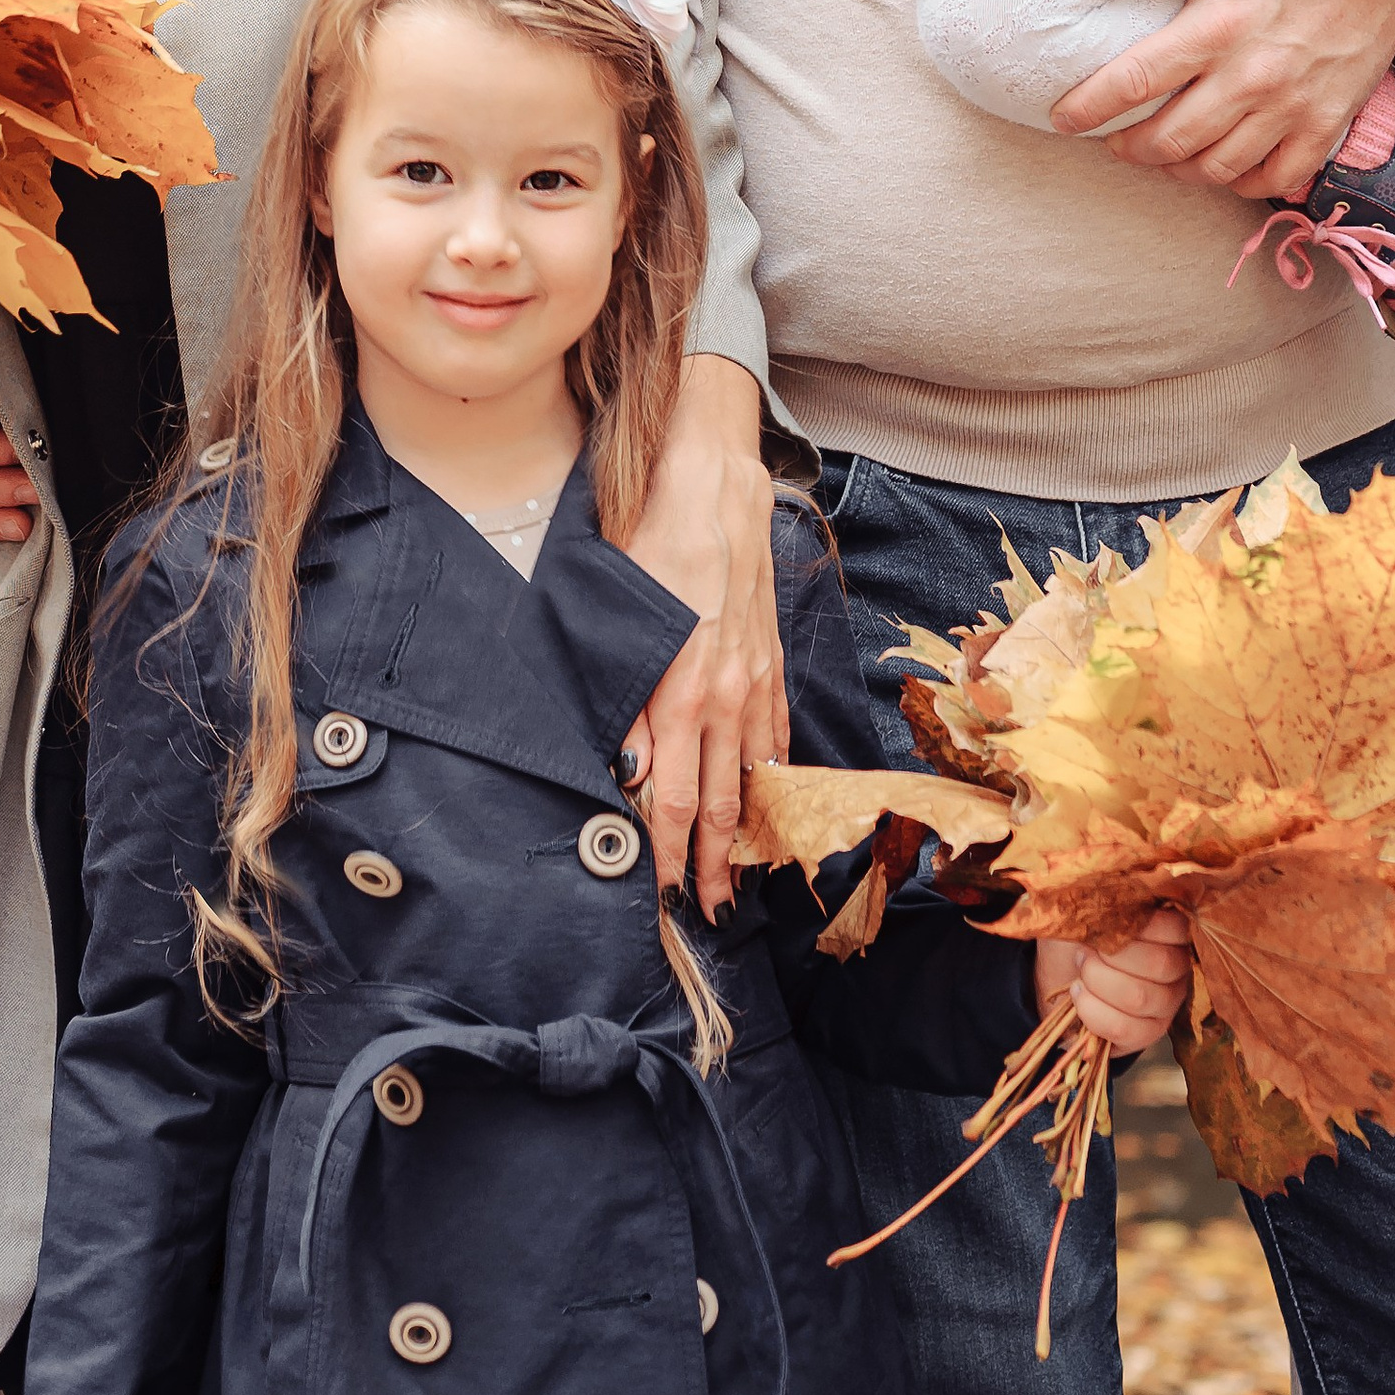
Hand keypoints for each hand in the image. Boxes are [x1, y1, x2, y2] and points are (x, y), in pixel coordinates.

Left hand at [619, 356, 786, 920]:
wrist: (715, 482)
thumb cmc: (654, 537)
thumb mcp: (618, 614)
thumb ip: (623, 697)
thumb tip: (626, 767)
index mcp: (681, 690)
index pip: (672, 798)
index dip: (667, 853)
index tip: (661, 894)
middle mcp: (725, 696)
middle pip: (719, 804)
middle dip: (710, 865)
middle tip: (703, 912)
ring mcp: (757, 681)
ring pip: (752, 778)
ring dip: (744, 833)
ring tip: (735, 878)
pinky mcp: (772, 662)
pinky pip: (776, 736)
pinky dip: (771, 778)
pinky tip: (765, 802)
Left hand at [1037, 905, 1191, 1050]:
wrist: (1061, 970)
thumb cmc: (1080, 931)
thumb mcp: (1089, 905)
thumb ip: (1105, 895)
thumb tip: (1104, 888)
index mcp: (1171, 931)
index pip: (1175, 927)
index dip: (1137, 925)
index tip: (1104, 922)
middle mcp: (1178, 967)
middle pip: (1159, 964)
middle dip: (1111, 956)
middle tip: (1086, 950)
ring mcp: (1167, 1004)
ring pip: (1140, 997)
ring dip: (1098, 981)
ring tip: (1080, 971)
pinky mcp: (1149, 1033)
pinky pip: (1125, 1029)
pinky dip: (1092, 1011)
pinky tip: (1077, 994)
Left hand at [1050, 0, 1394, 200]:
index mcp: (1218, 26)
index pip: (1134, 82)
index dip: (1089, 108)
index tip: (1063, 119)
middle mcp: (1252, 75)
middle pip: (1170, 139)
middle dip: (1129, 149)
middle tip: (1114, 141)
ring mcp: (1293, 107)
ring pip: (1215, 168)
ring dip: (1177, 170)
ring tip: (1160, 156)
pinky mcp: (1327, 125)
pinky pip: (1274, 179)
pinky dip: (1239, 183)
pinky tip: (1220, 167)